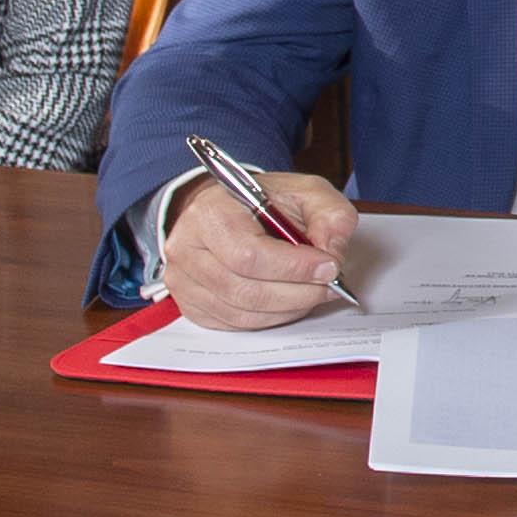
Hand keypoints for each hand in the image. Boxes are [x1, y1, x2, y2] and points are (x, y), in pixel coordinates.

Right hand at [161, 168, 357, 330]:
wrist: (230, 211)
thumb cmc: (265, 202)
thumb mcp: (307, 191)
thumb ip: (330, 215)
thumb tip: (332, 254)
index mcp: (211, 211)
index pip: (249, 254)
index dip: (294, 267)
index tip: (329, 267)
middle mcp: (188, 247)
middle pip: (245, 289)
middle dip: (298, 292)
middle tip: (329, 285)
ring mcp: (184, 280)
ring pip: (242, 312)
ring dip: (288, 308)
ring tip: (314, 292)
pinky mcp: (191, 304)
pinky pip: (235, 324)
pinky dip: (270, 318)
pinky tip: (289, 301)